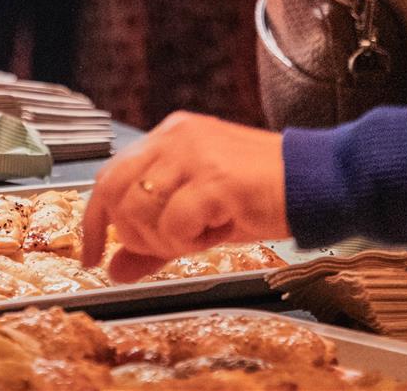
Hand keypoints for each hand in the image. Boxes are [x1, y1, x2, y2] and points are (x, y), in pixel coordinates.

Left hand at [80, 112, 287, 281]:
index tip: (91, 255)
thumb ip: (154, 241)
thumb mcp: (198, 217)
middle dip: (129, 233)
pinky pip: (173, 223)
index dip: (93, 220)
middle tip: (162, 248)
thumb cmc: (261, 195)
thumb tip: (114, 269)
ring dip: (161, 239)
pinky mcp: (215, 179)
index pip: (108, 176)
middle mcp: (175, 138)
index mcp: (169, 138)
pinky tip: (213, 233)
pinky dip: (186, 241)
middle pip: (113, 191)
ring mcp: (194, 155)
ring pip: (138, 209)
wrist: (316, 183)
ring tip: (197, 236)